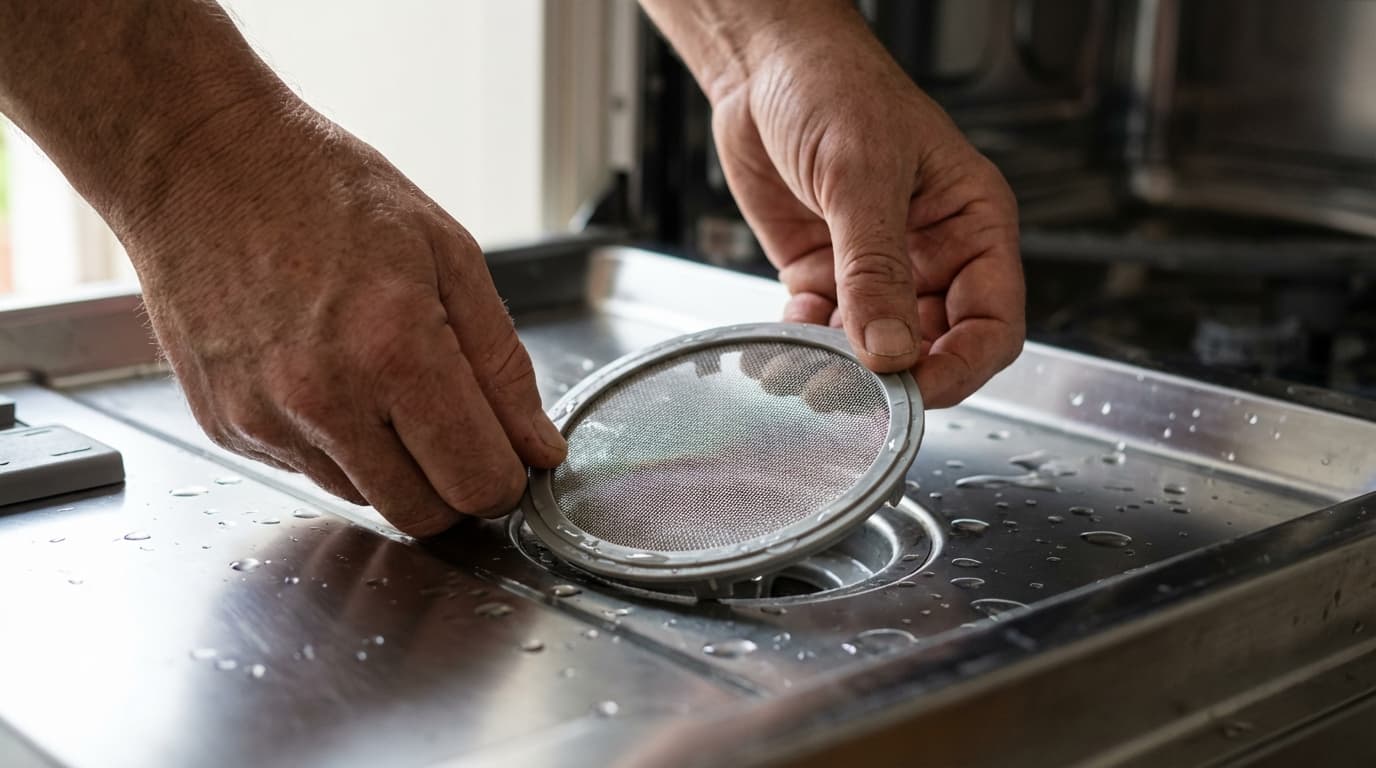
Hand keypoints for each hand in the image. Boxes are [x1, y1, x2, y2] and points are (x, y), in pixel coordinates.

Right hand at [122, 101, 565, 535]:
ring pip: (364, 499)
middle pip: (421, 515)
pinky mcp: (226, 428)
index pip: (476, 481)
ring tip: (378, 378)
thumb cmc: (323, 190)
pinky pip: (306, 471)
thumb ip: (503, 365)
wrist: (199, 162)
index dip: (505, 478)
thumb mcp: (447, 254)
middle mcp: (323, 400)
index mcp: (393, 349)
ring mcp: (265, 420)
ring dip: (392, 464)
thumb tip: (539, 450)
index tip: (507, 456)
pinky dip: (333, 444)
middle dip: (454, 485)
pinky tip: (325, 375)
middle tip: (454, 427)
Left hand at [707, 11, 1024, 406]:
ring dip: (841, 372)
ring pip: (875, 348)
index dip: (961, 367)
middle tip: (853, 396)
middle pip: (935, 347)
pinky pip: (824, 330)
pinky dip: (805, 348)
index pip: (993, 324)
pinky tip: (782, 351)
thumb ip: (875, 268)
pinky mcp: (826, 274)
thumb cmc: (835, 87)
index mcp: (972, 224)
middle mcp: (932, 254)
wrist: (763, 67)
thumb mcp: (861, 174)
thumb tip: (889, 349)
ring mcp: (877, 269)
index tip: (915, 390)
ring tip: (805, 377)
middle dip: (895, 377)